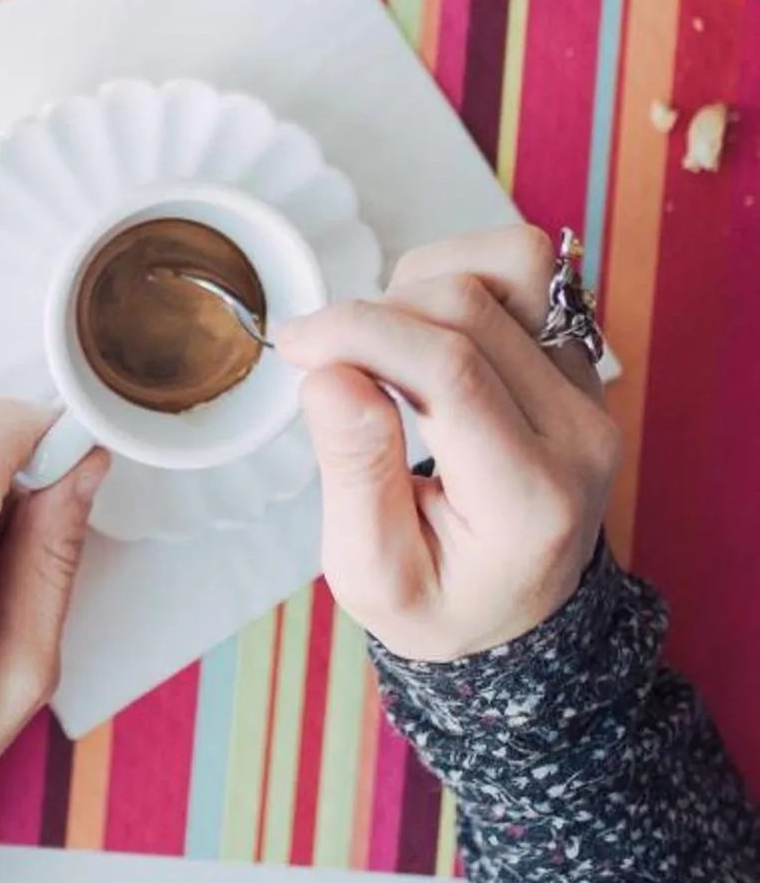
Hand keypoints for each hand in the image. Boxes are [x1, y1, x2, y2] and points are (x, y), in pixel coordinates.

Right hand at [276, 224, 622, 662]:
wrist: (515, 615)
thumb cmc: (439, 600)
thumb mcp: (372, 574)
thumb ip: (354, 473)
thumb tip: (331, 372)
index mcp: (530, 499)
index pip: (451, 370)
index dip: (360, 333)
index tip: (295, 346)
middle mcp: (578, 433)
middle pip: (471, 309)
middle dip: (373, 312)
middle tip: (321, 355)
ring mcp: (586, 389)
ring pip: (508, 267)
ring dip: (423, 283)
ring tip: (382, 343)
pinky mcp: (576, 358)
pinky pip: (524, 271)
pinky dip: (457, 275)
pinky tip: (420, 330)